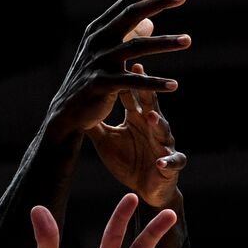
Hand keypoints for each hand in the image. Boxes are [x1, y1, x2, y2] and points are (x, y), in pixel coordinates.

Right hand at [45, 0, 188, 138]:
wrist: (67, 111)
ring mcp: (99, 62)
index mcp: (98, 31)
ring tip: (188, 40)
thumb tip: (151, 20)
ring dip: (164, 42)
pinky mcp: (102, 84)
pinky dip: (154, 83)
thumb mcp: (107, 54)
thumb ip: (128, 36)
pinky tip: (174, 85)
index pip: (125, 5)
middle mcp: (98, 41)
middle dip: (158, 3)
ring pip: (137, 47)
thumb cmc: (92, 80)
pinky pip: (133, 81)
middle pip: (130, 15)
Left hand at [87, 63, 187, 207]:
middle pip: (150, 104)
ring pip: (163, 130)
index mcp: (137, 118)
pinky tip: (160, 162)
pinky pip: (172, 161)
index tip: (121, 59)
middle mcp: (153, 127)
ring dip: (157, 123)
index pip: (133, 94)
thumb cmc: (127, 160)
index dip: (127, 79)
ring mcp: (164, 144)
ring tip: (150, 116)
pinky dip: (168, 161)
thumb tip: (74, 104)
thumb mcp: (106, 140)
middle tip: (140, 72)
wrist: (145, 188)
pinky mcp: (171, 165)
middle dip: (147, 89)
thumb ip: (95, 122)